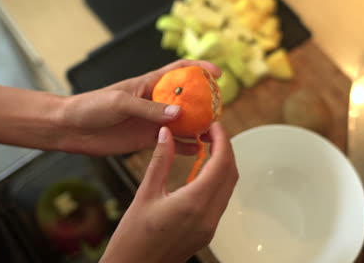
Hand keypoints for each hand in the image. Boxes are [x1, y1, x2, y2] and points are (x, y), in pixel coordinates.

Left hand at [57, 60, 221, 155]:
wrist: (72, 128)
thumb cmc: (92, 106)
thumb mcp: (121, 102)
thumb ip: (149, 108)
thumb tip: (178, 114)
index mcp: (150, 84)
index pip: (180, 70)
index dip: (200, 68)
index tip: (217, 74)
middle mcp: (155, 102)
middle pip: (187, 99)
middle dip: (204, 103)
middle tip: (218, 112)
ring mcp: (152, 121)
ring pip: (182, 123)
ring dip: (197, 127)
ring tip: (211, 134)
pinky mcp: (147, 139)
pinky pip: (170, 142)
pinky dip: (184, 146)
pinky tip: (196, 150)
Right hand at [100, 122, 238, 262]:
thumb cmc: (133, 237)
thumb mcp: (145, 194)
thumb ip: (160, 160)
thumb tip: (167, 133)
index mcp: (194, 203)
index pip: (221, 163)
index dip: (222, 140)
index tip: (213, 125)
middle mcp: (208, 216)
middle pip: (231, 174)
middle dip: (226, 149)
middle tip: (211, 132)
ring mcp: (210, 226)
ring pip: (228, 187)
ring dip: (223, 164)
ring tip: (208, 146)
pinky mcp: (207, 232)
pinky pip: (220, 200)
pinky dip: (217, 180)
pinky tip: (202, 170)